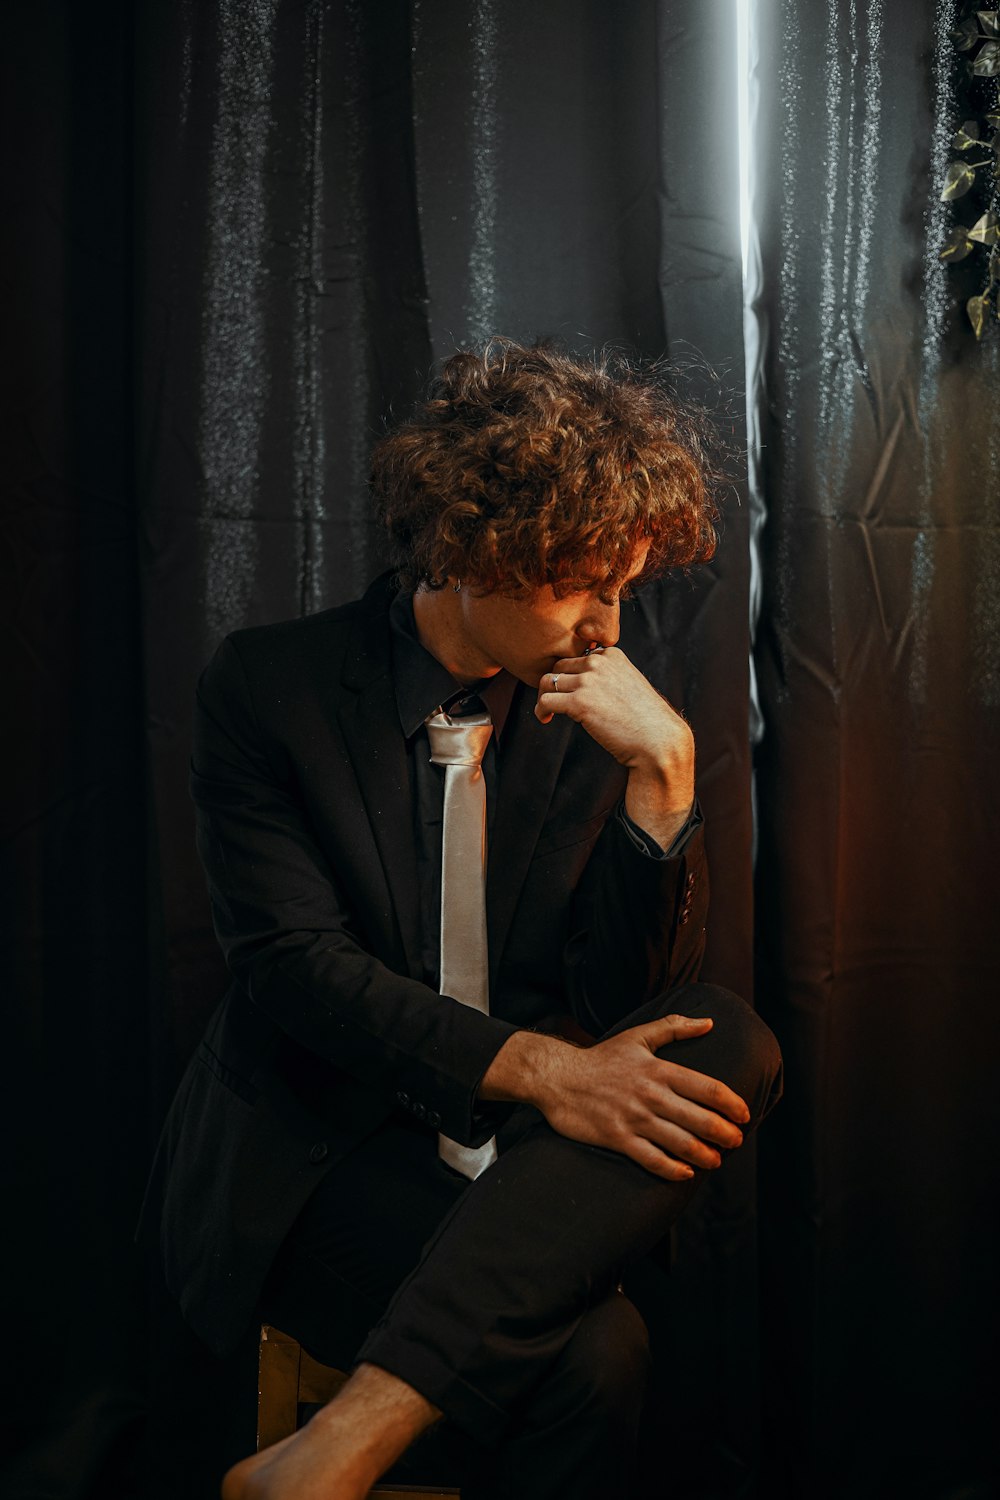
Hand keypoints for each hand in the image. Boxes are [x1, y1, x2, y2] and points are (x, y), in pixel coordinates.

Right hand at [480, 1016, 749, 1180]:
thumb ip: (674, 1027)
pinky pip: (652, 1159)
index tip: (744, 1115)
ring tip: (715, 1160)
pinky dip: (673, 1169)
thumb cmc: (601, 1057)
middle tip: (736, 1142)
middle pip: (700, 1119)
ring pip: (681, 1143)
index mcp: (659, 1069)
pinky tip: (685, 1174)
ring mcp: (634, 1118)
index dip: (732, 1104)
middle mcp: (651, 1094)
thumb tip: (708, 1022)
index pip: (708, 1088)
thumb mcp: (638, 1035)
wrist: (558, 1077)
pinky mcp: (617, 1138)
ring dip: (704, 1155)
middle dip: (725, 1134)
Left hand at [535, 649, 694, 839]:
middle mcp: (599, 662)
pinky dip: (540, 710)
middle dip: (553, 684)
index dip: (569, 675)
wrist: (658, 740)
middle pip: (558, 666)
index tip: (569, 692)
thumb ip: (606, 677)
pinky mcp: (580, 702)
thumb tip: (579, 684)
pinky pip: (546, 700)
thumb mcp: (628, 685)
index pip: (576, 657)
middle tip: (553, 703)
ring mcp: (588, 681)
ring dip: (543, 697)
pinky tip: (545, 719)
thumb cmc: (645, 720)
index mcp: (611, 654)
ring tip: (547, 712)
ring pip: (547, 681)